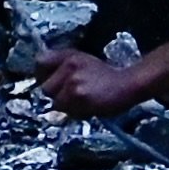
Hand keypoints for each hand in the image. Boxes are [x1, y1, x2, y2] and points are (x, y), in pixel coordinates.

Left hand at [33, 46, 153, 118]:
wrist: (127, 84)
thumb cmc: (106, 76)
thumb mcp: (83, 62)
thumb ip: (64, 68)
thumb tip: (45, 82)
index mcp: (69, 55)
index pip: (41, 62)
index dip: (41, 75)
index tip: (48, 83)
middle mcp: (68, 66)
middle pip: (46, 88)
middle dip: (56, 95)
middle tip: (70, 97)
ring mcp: (73, 82)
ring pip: (56, 103)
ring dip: (66, 107)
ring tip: (81, 103)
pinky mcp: (79, 97)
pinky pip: (68, 112)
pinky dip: (76, 113)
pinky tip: (88, 108)